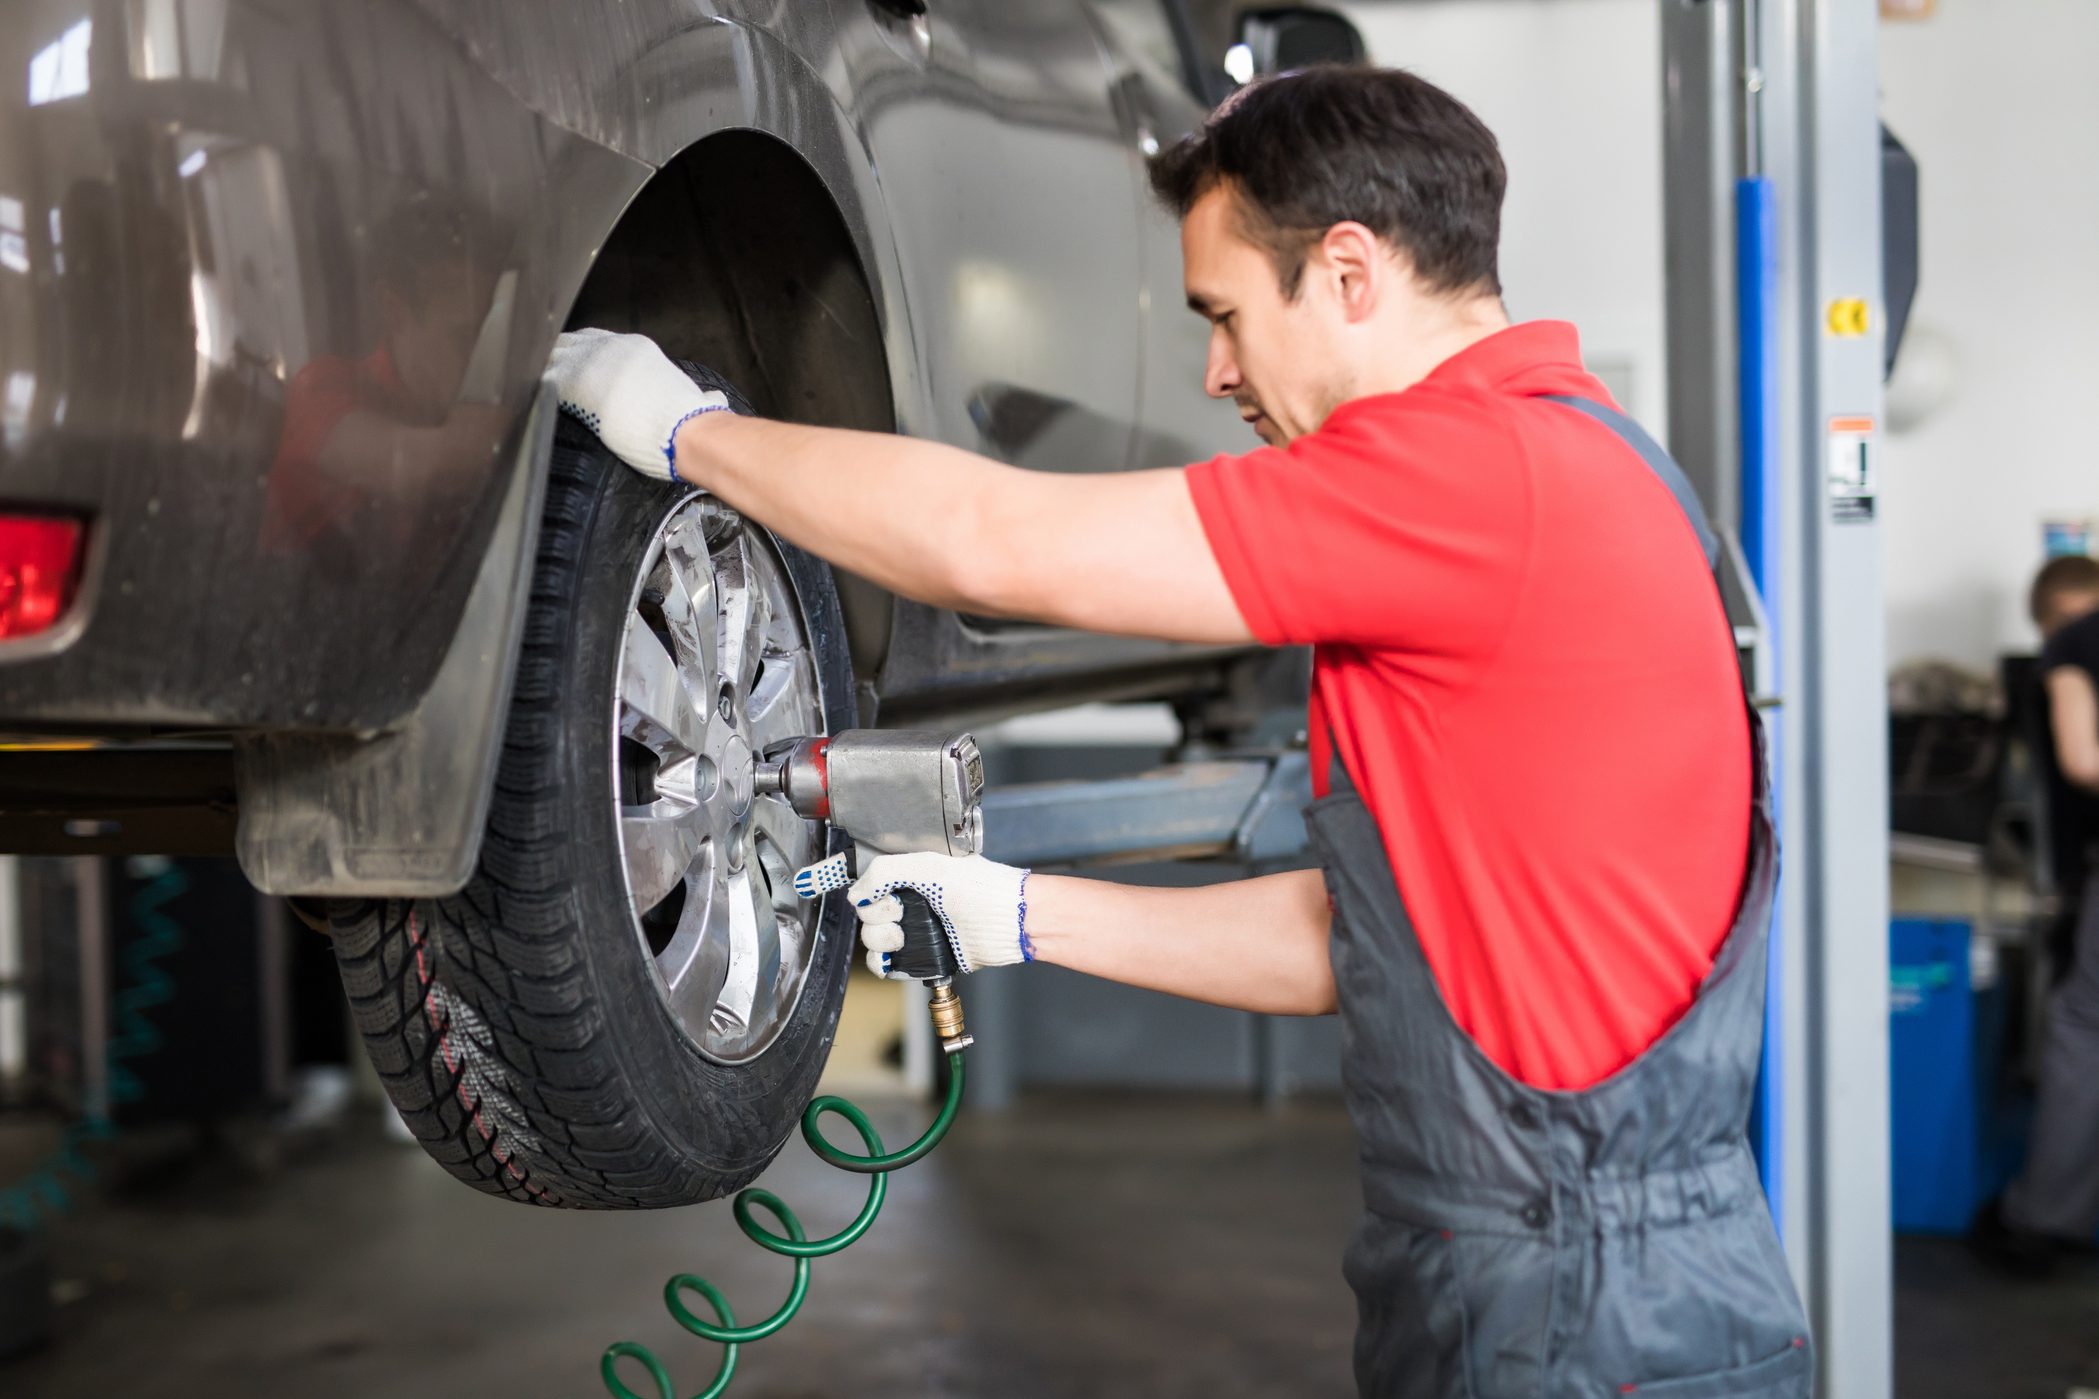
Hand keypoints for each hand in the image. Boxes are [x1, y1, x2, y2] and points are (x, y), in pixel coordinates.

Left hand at [546, 329, 730, 481]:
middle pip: (571, 342)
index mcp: (636, 347)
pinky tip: (531, 395)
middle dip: (559, 356)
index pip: (598, 340)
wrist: (683, 429)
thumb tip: (711, 399)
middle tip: (547, 371)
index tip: (574, 363)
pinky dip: (537, 385)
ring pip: (554, 355)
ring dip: (545, 369)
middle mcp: (611, 346)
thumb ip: (692, 393)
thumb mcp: (690, 395)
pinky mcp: (575, 382)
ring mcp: (591, 361)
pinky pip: (545, 377)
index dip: (582, 352)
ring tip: (533, 383)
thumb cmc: (689, 419)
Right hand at [794, 851, 1032, 977]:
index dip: (833, 874)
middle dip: (873, 912)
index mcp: (909, 871)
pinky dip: (882, 962)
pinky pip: (885, 963)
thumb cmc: (981, 886)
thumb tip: (859, 892)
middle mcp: (909, 897)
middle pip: (863, 909)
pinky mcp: (922, 955)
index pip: (865, 870)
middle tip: (897, 908)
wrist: (1009, 922)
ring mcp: (915, 927)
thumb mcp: (928, 865)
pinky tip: (893, 956)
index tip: (809, 880)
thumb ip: (885, 870)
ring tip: (905, 934)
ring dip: (881, 938)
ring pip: (871, 937)